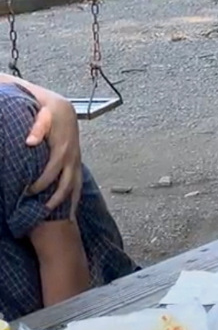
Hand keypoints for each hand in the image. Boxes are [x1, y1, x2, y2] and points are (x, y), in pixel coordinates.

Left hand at [24, 87, 82, 216]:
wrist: (64, 108)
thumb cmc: (49, 111)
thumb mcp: (43, 113)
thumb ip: (37, 127)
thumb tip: (30, 142)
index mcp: (63, 147)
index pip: (52, 170)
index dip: (41, 183)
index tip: (28, 192)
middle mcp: (72, 157)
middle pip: (67, 183)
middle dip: (55, 199)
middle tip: (41, 212)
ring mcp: (76, 161)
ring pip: (76, 186)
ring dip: (68, 203)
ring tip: (63, 220)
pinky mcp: (76, 163)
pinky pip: (77, 184)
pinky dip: (74, 198)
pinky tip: (70, 212)